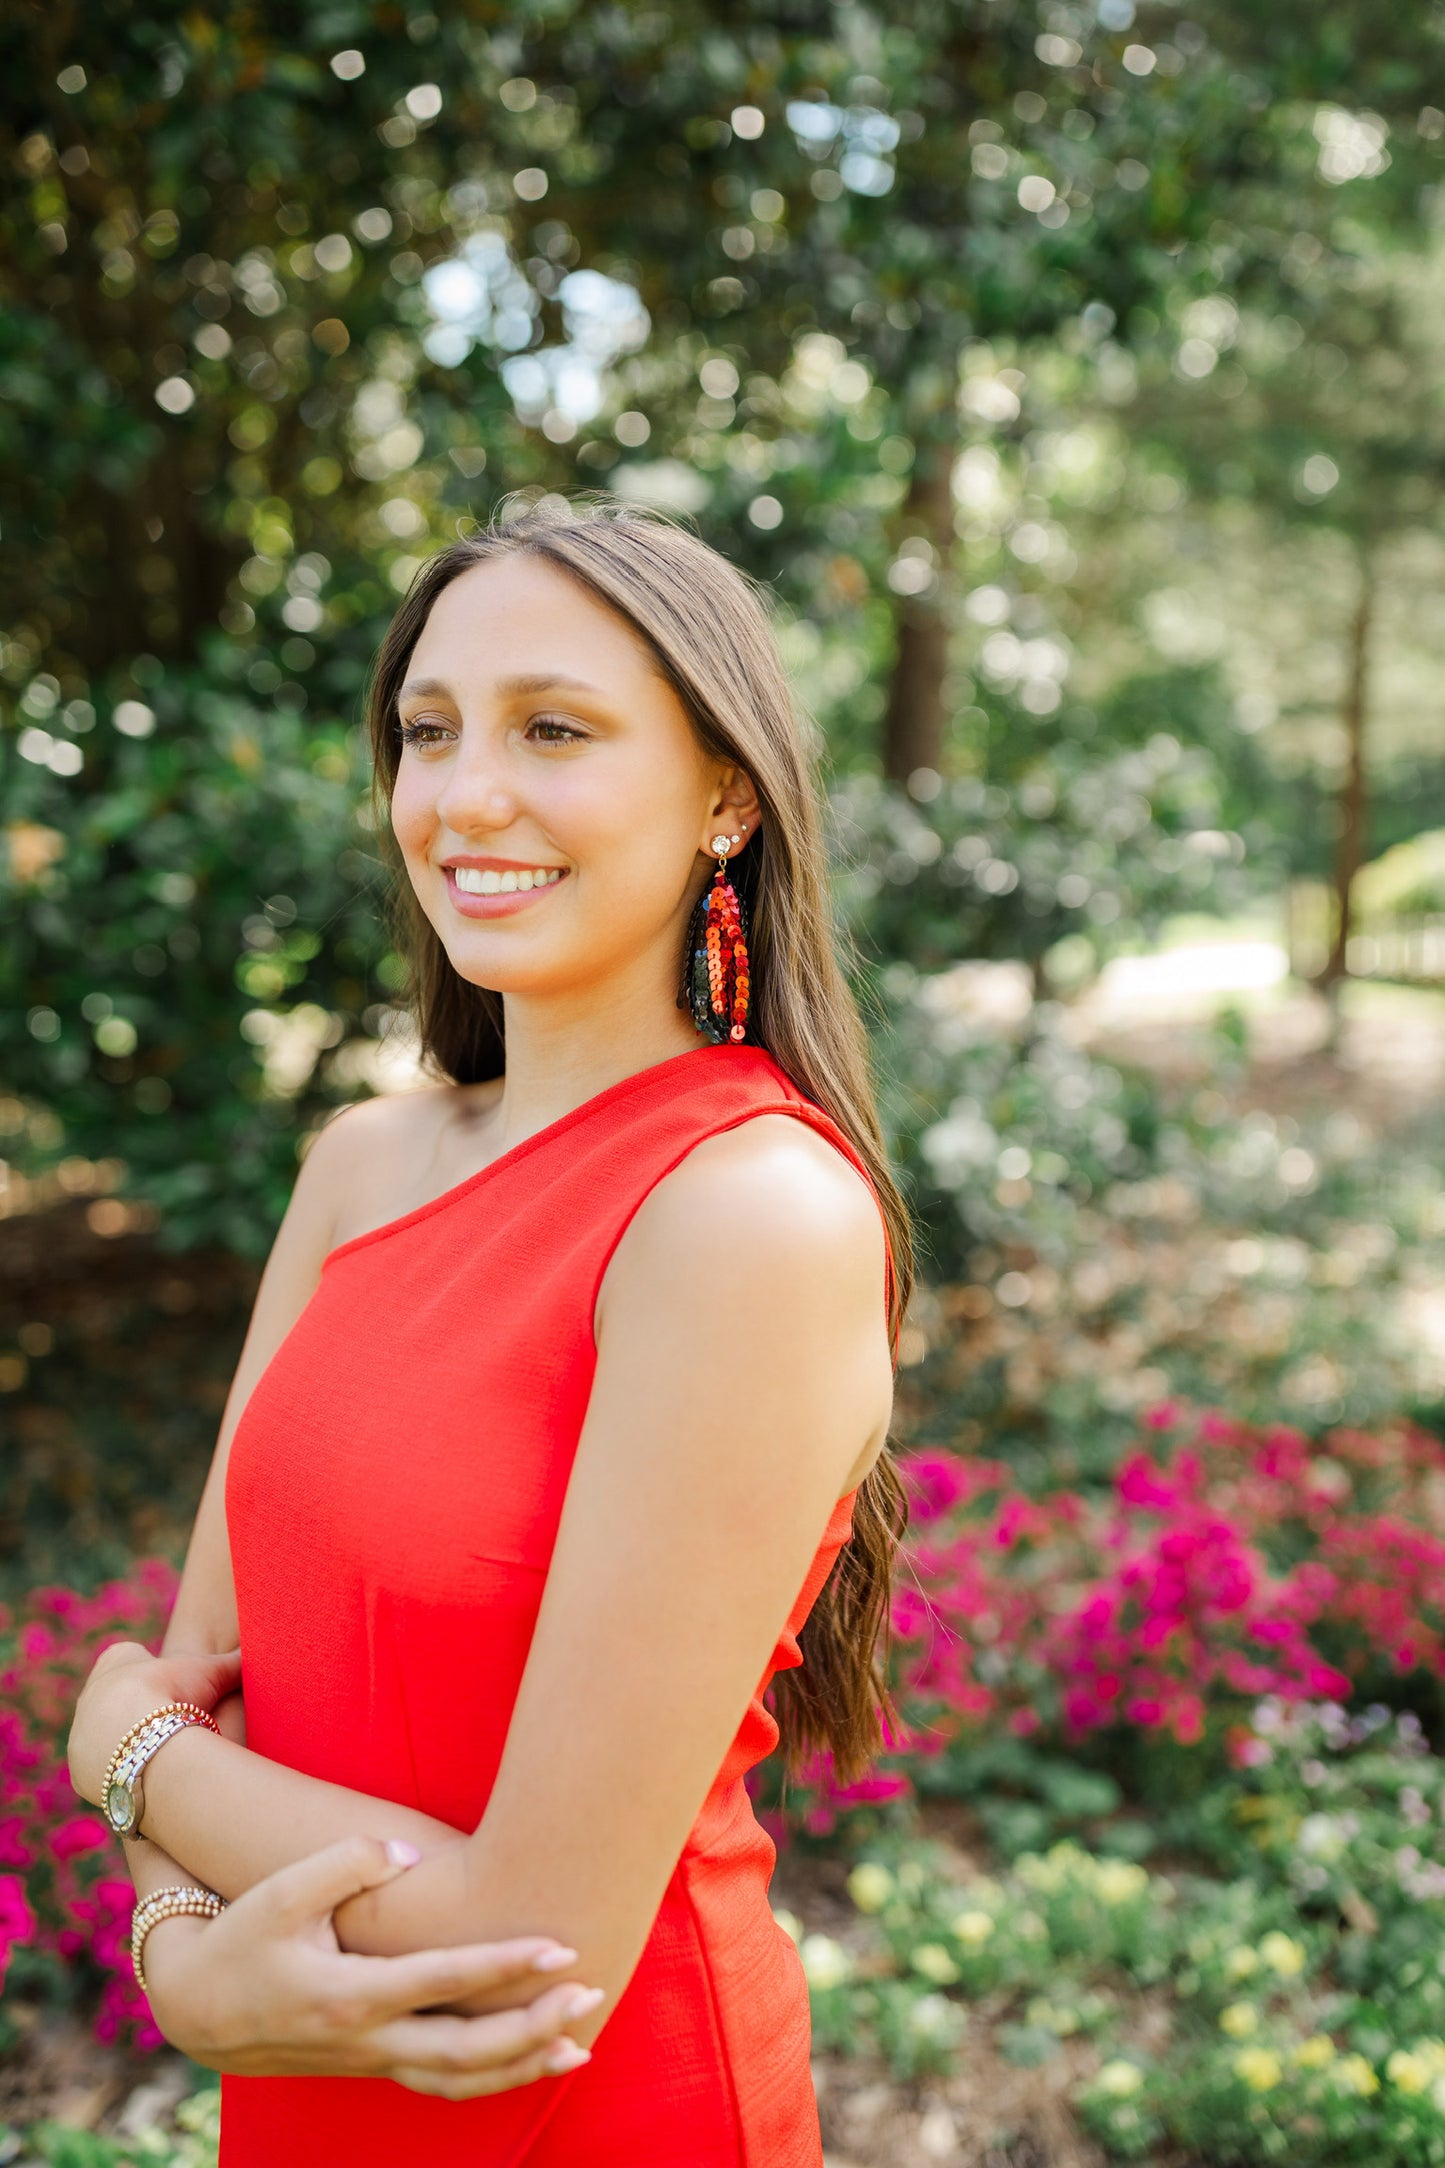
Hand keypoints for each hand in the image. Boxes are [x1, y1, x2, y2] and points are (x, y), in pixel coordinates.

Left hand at [67, 1640, 242, 1807]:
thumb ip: (234, 1661)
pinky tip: (150, 1774)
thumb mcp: (211, 1672)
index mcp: (115, 1659)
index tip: (176, 1686)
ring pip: (106, 1733)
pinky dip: (124, 1769)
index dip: (156, 1670)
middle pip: (117, 1696)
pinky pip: (102, 1767)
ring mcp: (81, 1732)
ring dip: (129, 1741)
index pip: (130, 1655)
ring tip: (163, 1755)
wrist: (140, 1745)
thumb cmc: (174, 1697)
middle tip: (173, 1724)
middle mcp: (91, 1693)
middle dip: (140, 1708)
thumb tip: (270, 1649)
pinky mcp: (80, 1768)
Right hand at [143, 1834, 601, 2096]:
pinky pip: (440, 2082)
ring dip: (522, 2064)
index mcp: (351, 1995)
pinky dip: (489, 2079)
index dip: (506, 1965)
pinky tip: (527, 2062)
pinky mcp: (370, 2062)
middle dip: (533, 2025)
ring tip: (579, 2044)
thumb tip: (408, 1854)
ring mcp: (371, 2059)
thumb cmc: (241, 1936)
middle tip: (591, 1993)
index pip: (446, 1983)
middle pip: (466, 2049)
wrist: (195, 2005)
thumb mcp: (282, 1890)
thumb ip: (347, 1862)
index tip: (561, 1947)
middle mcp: (368, 2038)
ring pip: (458, 2079)